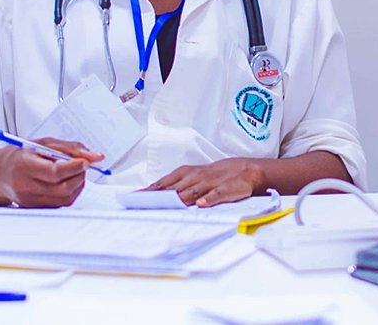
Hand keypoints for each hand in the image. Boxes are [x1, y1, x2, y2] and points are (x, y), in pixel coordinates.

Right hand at [0, 138, 103, 207]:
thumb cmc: (20, 156)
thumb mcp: (42, 144)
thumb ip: (69, 148)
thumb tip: (95, 156)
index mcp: (25, 166)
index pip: (55, 172)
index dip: (74, 167)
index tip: (86, 160)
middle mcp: (27, 186)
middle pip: (63, 188)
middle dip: (80, 175)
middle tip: (83, 164)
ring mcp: (32, 200)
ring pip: (66, 198)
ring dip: (78, 184)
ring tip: (75, 171)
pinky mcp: (38, 208)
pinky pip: (62, 203)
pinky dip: (71, 191)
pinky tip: (67, 181)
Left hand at [145, 159, 264, 207]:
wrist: (243, 170)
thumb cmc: (211, 176)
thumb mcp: (191, 177)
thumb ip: (173, 186)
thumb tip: (151, 195)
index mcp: (185, 174)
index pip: (163, 184)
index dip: (148, 192)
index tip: (134, 199)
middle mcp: (194, 177)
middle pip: (174, 188)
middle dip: (158, 196)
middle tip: (143, 205)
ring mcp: (210, 183)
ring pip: (192, 191)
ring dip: (179, 199)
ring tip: (167, 206)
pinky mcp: (225, 189)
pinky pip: (216, 195)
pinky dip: (208, 199)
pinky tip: (200, 205)